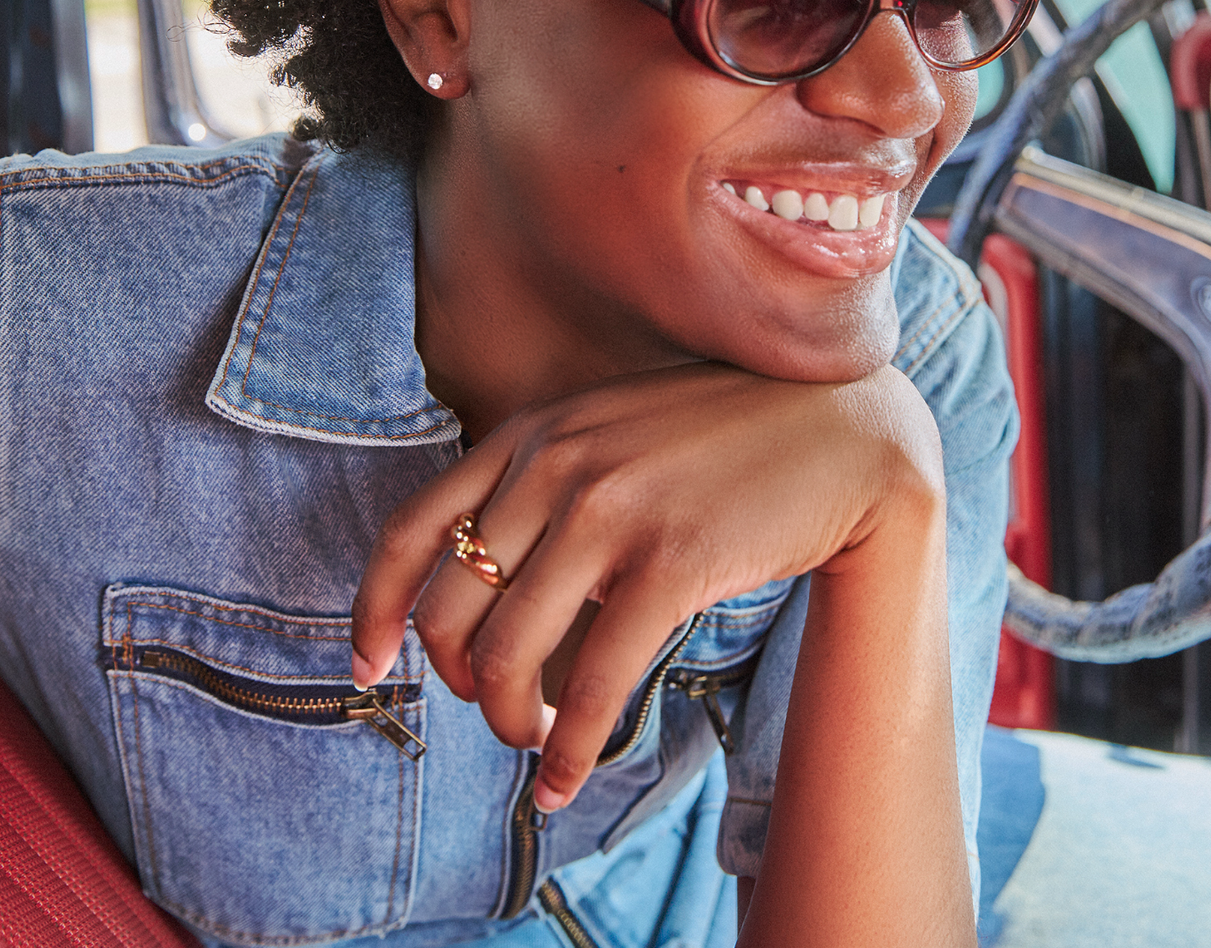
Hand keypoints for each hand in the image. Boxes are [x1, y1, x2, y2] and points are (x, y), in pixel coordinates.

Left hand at [351, 362, 942, 812]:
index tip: (367, 666)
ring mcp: (612, 511)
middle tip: (497, 714)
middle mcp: (558, 465)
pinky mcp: (671, 562)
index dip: (375, 611)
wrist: (843, 432)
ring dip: (510, 724)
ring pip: (508, 655)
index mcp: (533, 434)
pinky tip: (570, 778)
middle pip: (452, 611)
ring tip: (537, 746)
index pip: (413, 531)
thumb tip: (482, 583)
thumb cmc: (723, 443)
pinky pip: (593, 681)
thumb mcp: (613, 432)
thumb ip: (544, 481)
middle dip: (459, 686)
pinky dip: (571, 747)